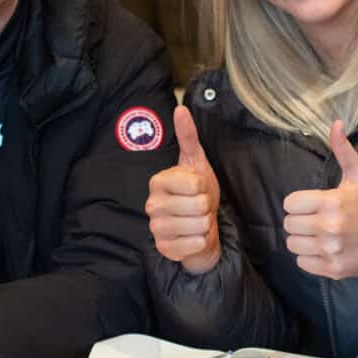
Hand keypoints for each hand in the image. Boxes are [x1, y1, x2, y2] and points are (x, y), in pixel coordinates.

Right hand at [146, 106, 221, 272]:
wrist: (198, 225)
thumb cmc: (197, 193)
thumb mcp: (196, 162)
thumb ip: (189, 136)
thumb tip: (181, 108)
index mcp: (157, 182)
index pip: (194, 183)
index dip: (203, 187)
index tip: (197, 188)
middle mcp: (151, 205)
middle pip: (199, 205)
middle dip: (206, 207)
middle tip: (198, 207)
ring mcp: (156, 228)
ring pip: (199, 225)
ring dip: (205, 224)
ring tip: (197, 220)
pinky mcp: (164, 249)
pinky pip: (196, 244)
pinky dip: (202, 241)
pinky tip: (194, 236)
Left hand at [283, 121, 357, 297]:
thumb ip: (343, 150)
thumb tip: (335, 123)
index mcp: (333, 202)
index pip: (289, 204)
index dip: (298, 203)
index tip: (312, 204)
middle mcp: (330, 227)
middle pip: (288, 224)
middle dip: (299, 221)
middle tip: (316, 219)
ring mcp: (331, 250)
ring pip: (291, 244)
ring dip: (301, 239)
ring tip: (318, 234)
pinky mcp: (332, 268)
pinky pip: (301, 263)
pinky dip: (309, 257)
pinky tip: (323, 249)